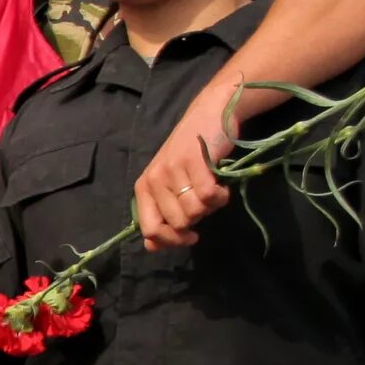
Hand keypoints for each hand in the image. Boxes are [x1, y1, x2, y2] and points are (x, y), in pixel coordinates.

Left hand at [134, 98, 233, 251]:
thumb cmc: (190, 155)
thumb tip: (153, 248)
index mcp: (143, 189)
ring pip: (195, 211)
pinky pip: (210, 196)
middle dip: (198, 217)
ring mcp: (172, 170)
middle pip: (179, 223)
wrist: (208, 115)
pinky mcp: (193, 160)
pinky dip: (221, 195)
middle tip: (203, 199)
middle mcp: (153, 180)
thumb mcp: (169, 186)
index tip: (190, 237)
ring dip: (211, 205)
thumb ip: (161, 216)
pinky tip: (220, 184)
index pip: (150, 230)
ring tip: (212, 188)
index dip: (171, 241)